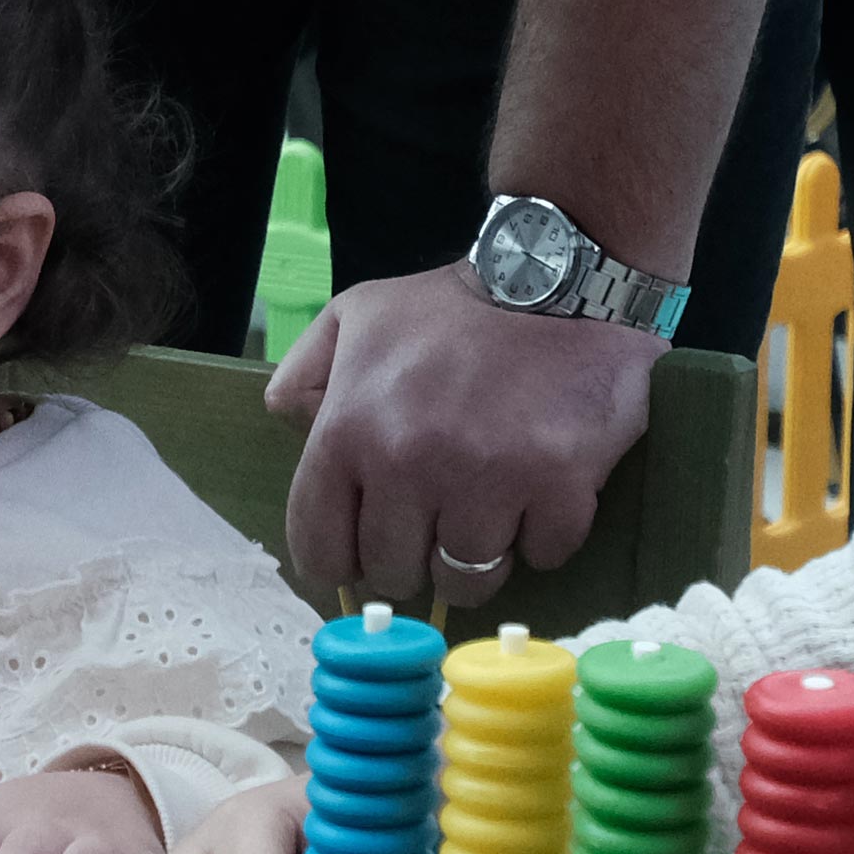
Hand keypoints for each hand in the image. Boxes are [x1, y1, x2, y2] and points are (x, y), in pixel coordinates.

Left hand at [272, 270, 657, 608]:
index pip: (322, 549)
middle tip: (436, 523)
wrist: (558, 274)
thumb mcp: (355, 317)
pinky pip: (542, 556)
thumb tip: (294, 430)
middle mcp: (409, 464)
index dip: (342, 562)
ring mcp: (486, 481)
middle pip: (395, 573)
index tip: (365, 553)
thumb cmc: (452, 305)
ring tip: (489, 513)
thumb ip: (305, 376)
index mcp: (350, 431)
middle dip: (412, 557)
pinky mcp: (558, 487)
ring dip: (477, 557)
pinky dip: (543, 536)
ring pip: (466, 580)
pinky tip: (542, 494)